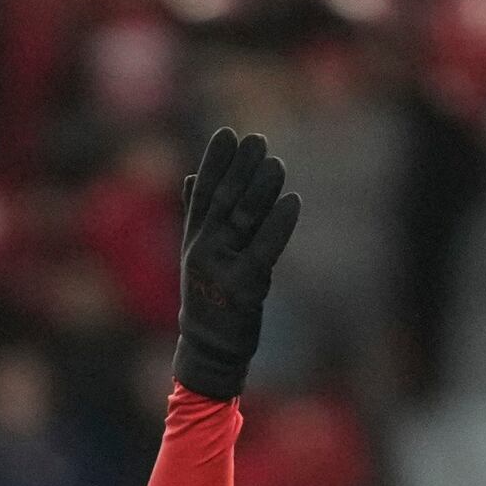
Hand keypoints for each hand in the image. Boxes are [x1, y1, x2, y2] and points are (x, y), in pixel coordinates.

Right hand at [170, 125, 298, 401]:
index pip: (203, 193)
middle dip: (240, 168)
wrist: (208, 350)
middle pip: (224, 200)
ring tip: (276, 164)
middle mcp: (203, 250)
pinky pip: (264, 250)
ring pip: (244, 221)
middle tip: (256, 141)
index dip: (215, 163)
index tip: (227, 135)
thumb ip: (196, 215)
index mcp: (194, 239)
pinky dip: (278, 224)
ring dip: (261, 189)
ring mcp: (222, 269)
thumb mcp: (196, 255)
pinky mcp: (244, 288)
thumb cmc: (208, 298)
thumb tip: (193, 177)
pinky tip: (292, 201)